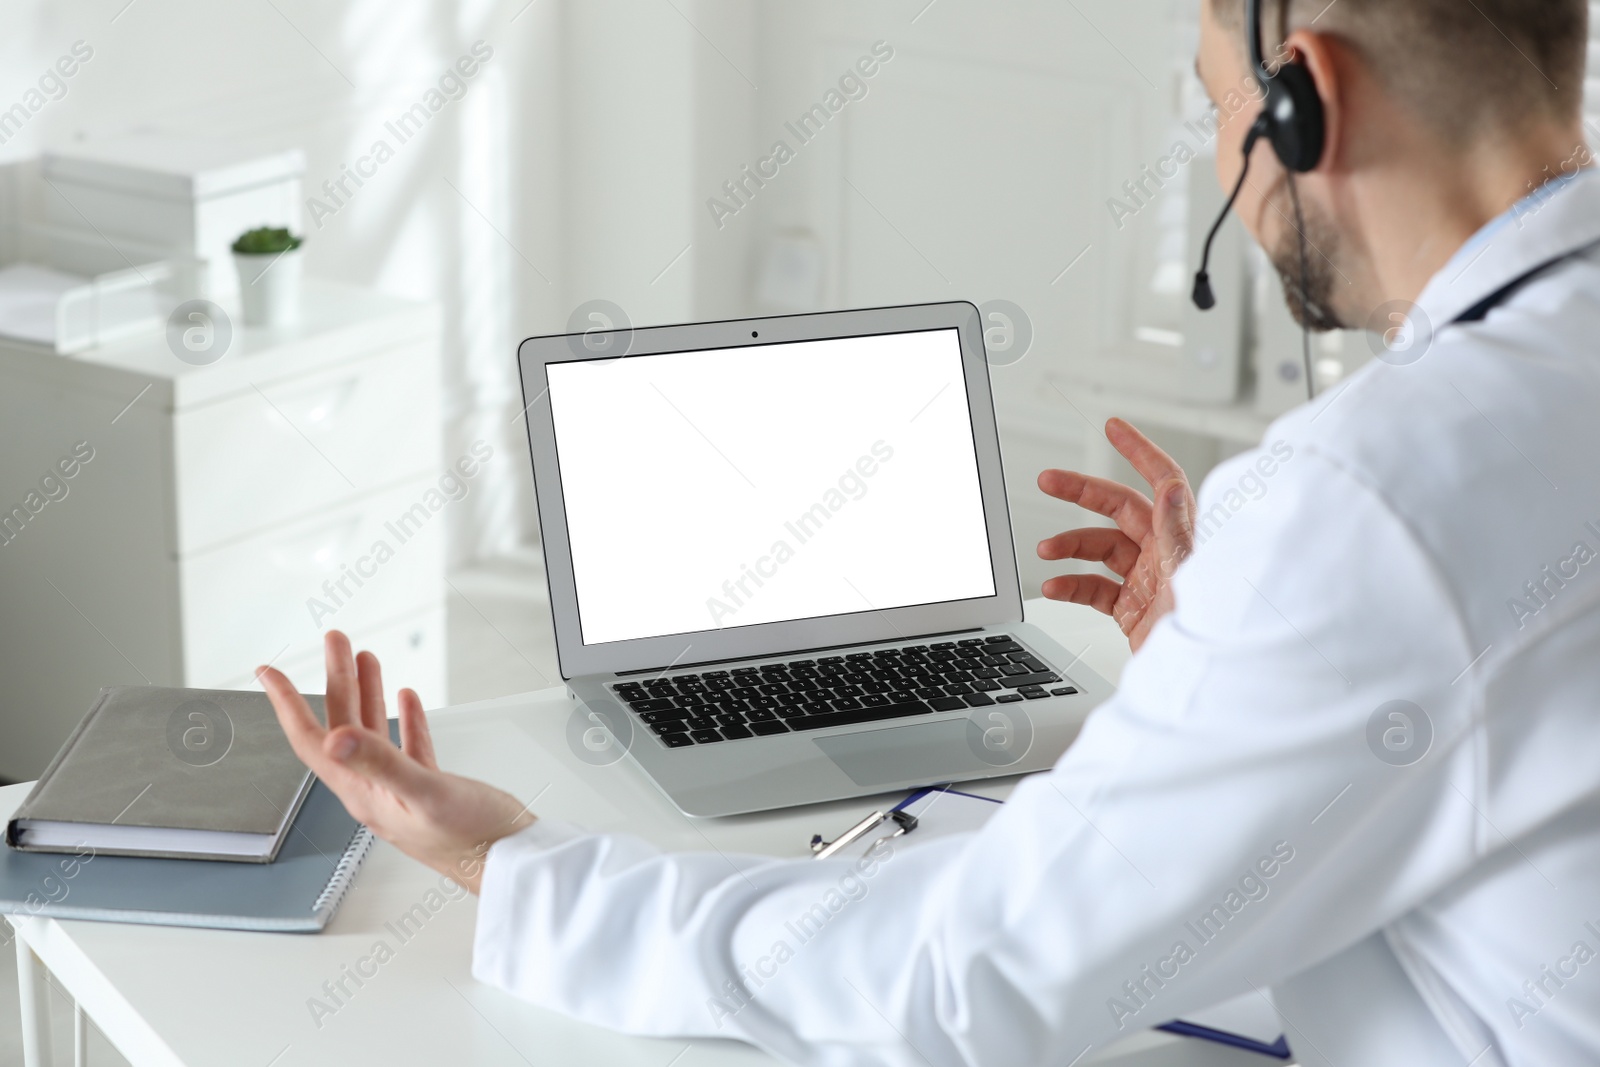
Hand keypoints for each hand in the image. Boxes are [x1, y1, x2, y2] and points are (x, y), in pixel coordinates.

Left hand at [257, 631, 535, 893]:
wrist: (511, 864)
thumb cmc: (473, 840)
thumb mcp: (425, 794)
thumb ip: (382, 764)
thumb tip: (337, 739)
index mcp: (364, 793)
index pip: (313, 741)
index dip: (286, 704)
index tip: (269, 672)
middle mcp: (375, 790)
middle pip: (343, 725)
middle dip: (337, 679)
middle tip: (335, 641)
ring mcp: (402, 789)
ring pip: (374, 731)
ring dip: (367, 692)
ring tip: (364, 657)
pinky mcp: (430, 789)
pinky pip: (408, 746)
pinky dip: (404, 718)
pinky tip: (407, 700)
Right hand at [1037, 418, 1196, 652]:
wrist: (1196, 689)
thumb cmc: (1205, 634)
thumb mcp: (1189, 579)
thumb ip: (1176, 533)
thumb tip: (1170, 488)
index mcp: (1183, 539)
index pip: (1164, 481)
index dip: (1139, 451)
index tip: (1114, 427)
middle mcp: (1165, 555)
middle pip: (1119, 509)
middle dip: (1082, 492)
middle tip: (1049, 480)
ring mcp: (1147, 581)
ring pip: (1100, 549)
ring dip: (1070, 547)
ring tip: (1046, 551)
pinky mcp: (1132, 610)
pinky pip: (1094, 588)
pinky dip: (1071, 585)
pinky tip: (1054, 587)